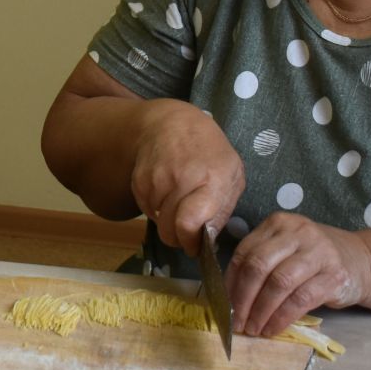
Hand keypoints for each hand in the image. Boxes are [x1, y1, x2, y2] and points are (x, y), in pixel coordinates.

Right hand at [128, 101, 244, 252]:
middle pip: (169, 228)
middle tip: (185, 231)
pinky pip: (145, 208)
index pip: (190, 223)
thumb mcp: (232, 175)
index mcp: (211, 181)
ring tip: (178, 203)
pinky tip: (165, 193)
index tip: (194, 246)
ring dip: (166, 220)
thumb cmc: (209, 151)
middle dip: (177, 237)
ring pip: (157, 221)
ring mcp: (156, 179)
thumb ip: (223, 209)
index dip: (190, 242)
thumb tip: (208, 240)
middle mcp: (181, 180)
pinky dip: (155, 209)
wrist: (171, 123)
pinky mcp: (139, 180)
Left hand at [228, 212, 370, 339]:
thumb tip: (228, 298)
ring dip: (262, 311)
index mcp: (278, 223)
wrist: (361, 260)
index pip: (244, 252)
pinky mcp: (335, 274)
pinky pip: (301, 299)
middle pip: (259, 266)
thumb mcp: (284, 250)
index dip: (231, 283)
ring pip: (279, 284)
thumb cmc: (312, 259)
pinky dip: (282, 317)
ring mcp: (319, 251)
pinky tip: (273, 328)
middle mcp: (298, 232)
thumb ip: (260, 263)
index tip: (223, 306)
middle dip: (243, 299)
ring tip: (254, 329)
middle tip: (237, 322)